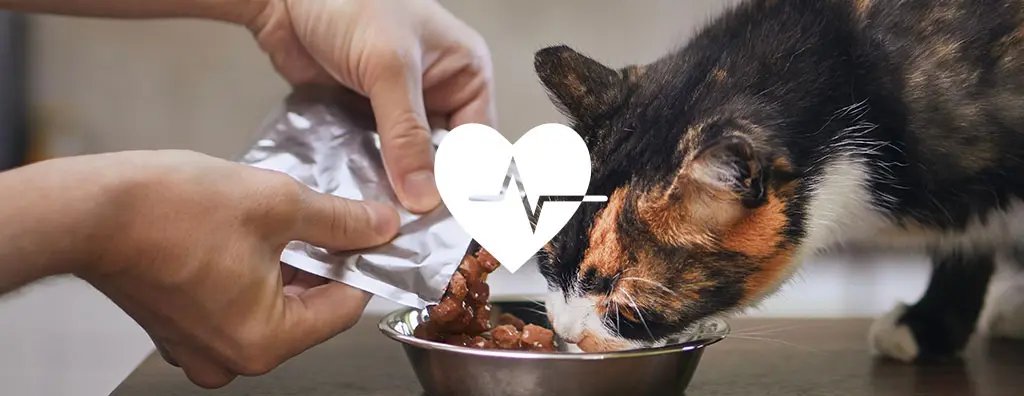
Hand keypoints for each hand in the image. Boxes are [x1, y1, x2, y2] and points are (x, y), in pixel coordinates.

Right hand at [73, 150, 399, 387]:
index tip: (373, 234)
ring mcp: (200, 346)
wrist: (88, 209)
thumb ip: (340, 222)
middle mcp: (232, 357)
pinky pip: (236, 302)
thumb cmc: (170, 211)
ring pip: (272, 303)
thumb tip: (380, 226)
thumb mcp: (279, 204)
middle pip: (307, 308)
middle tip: (333, 217)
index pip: (344, 307)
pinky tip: (249, 232)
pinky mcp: (179, 327)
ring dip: (288, 262)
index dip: (363, 263)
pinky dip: (252, 270)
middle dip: (323, 260)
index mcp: (264, 341)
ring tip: (285, 218)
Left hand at [249, 0, 495, 212]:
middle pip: (446, 159)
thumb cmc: (348, 2)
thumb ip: (406, 135)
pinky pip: (376, 157)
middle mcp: (440, 93)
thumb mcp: (388, 68)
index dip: (464, 182)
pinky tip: (362, 201)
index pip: (477, 142)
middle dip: (429, 191)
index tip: (445, 220)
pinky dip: (370, 178)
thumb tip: (424, 196)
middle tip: (415, 230)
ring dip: (397, 188)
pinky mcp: (366, 118)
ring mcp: (401, 107)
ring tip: (387, 223)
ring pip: (410, 163)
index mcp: (466, 73)